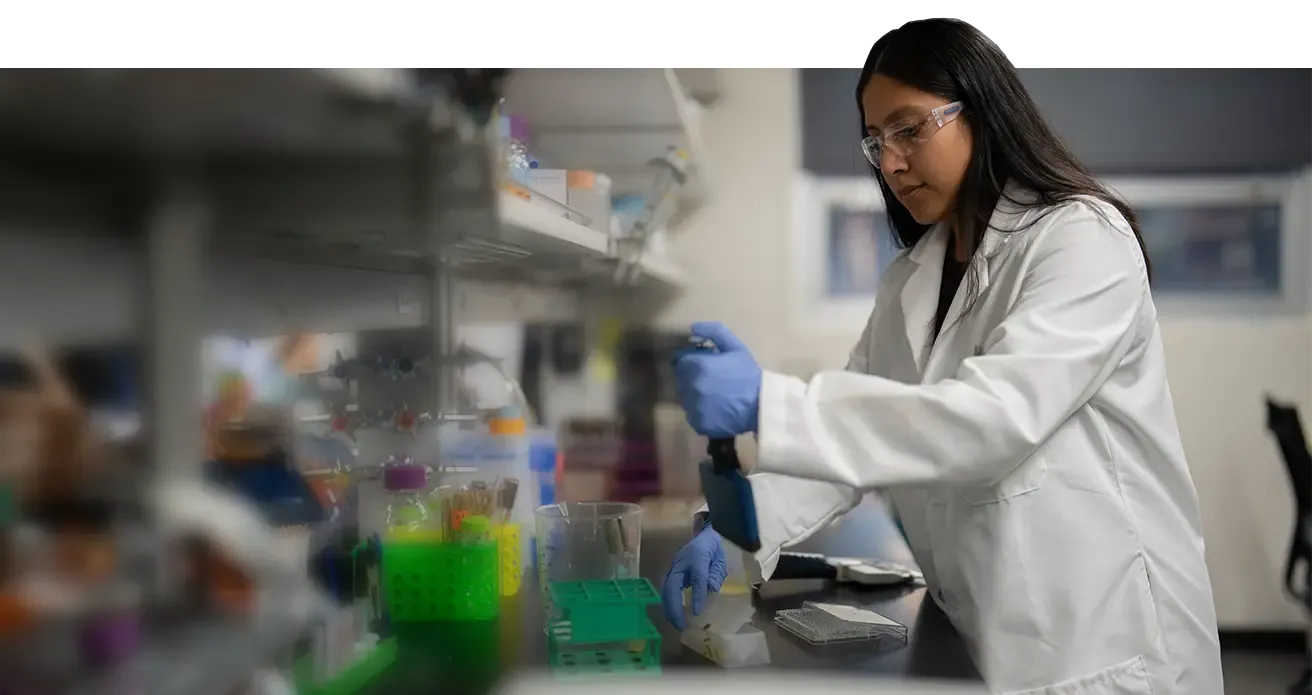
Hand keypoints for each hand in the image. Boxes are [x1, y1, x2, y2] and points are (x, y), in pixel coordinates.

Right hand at [660, 526, 727, 629]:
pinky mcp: (671, 574)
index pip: (696, 578)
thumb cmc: (713, 549)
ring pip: (666, 590)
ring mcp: (674, 568)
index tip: (696, 613)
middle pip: (672, 586)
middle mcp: (680, 563)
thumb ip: (715, 574)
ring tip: (676, 625)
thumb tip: (711, 589)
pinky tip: (674, 616)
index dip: (696, 595)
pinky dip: (668, 605)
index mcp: (697, 557)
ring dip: (669, 609)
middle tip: (681, 626)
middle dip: (674, 608)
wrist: (704, 534)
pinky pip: (667, 591)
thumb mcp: (720, 560)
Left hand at [673, 322, 762, 438]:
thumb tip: (692, 328)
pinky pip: (691, 413)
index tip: (703, 362)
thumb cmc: (748, 374)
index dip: (690, 359)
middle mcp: (690, 386)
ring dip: (694, 392)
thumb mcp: (735, 347)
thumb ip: (714, 332)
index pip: (680, 360)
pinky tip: (714, 407)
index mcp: (697, 366)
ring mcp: (692, 406)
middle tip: (711, 378)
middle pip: (681, 378)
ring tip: (714, 393)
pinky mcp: (698, 422)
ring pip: (685, 396)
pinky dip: (699, 410)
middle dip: (692, 375)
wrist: (762, 405)